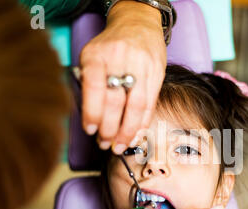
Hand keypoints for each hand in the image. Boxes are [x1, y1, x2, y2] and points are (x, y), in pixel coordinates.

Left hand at [79, 1, 166, 153]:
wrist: (138, 24)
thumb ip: (89, 84)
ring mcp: (142, 65)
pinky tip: (135, 136)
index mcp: (98, 54)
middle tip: (104, 143)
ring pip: (136, 106)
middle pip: (116, 100)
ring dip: (128, 131)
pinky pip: (150, 104)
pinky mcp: (158, 73)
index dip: (92, 112)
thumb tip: (91, 121)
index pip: (94, 87)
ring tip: (120, 146)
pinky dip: (142, 124)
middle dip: (110, 128)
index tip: (90, 130)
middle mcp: (121, 58)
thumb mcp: (92, 57)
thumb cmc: (110, 47)